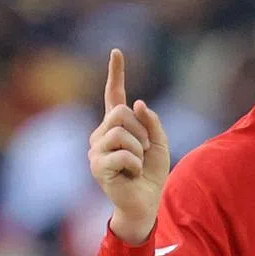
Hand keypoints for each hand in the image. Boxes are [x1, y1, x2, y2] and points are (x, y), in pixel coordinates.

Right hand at [88, 48, 169, 243]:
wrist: (145, 203)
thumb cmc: (150, 174)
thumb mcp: (159, 142)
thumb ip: (151, 121)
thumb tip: (136, 102)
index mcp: (116, 127)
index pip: (113, 96)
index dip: (115, 74)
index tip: (117, 52)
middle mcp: (101, 135)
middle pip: (120, 112)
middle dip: (140, 129)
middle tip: (144, 150)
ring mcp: (96, 151)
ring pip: (120, 131)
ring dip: (138, 148)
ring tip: (137, 163)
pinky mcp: (97, 166)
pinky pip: (122, 153)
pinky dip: (135, 163)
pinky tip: (131, 174)